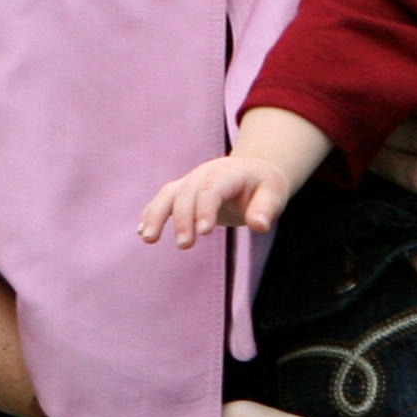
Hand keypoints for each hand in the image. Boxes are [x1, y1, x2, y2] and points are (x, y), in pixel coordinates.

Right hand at [139, 155, 289, 247]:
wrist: (252, 171)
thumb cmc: (264, 186)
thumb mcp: (274, 194)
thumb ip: (266, 208)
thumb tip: (259, 225)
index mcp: (228, 173)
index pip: (212, 189)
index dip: (205, 208)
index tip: (203, 232)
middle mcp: (204, 174)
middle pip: (187, 193)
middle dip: (182, 219)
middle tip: (185, 245)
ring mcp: (190, 181)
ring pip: (168, 194)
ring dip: (156, 215)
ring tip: (148, 239)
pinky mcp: (182, 191)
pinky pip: (162, 199)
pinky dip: (150, 214)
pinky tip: (142, 232)